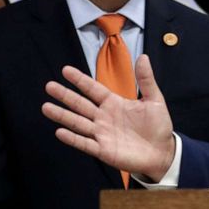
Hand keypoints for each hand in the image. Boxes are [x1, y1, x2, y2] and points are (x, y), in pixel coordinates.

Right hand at [42, 55, 175, 181]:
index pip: (93, 89)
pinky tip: (60, 131)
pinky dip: (72, 138)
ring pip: (78, 123)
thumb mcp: (154, 100)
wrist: (163, 152)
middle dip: (65, 95)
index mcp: (114, 103)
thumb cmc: (158, 126)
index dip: (80, 80)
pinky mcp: (103, 150)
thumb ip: (146, 80)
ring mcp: (102, 134)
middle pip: (81, 104)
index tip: (65, 70)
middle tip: (49, 86)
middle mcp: (104, 117)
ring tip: (46, 107)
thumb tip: (143, 56)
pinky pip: (85, 143)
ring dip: (62, 115)